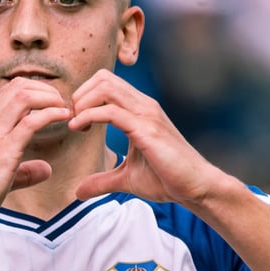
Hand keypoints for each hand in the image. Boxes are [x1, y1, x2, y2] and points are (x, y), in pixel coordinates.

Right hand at [0, 77, 71, 236]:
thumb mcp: (0, 175)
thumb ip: (24, 170)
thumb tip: (47, 169)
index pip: (9, 90)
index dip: (35, 89)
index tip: (52, 102)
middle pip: (18, 86)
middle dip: (45, 89)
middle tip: (62, 104)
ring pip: (24, 97)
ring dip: (50, 98)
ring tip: (64, 109)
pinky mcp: (2, 152)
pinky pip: (30, 122)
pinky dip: (51, 114)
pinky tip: (64, 117)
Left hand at [70, 69, 220, 204]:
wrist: (197, 188)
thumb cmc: (166, 179)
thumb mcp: (126, 178)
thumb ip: (102, 180)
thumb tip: (78, 192)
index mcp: (139, 108)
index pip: (106, 81)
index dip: (84, 95)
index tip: (75, 119)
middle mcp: (143, 104)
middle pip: (103, 77)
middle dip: (80, 95)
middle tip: (72, 120)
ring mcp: (146, 114)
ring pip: (105, 87)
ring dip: (82, 102)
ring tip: (75, 124)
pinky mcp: (147, 129)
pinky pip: (111, 111)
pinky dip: (89, 116)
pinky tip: (79, 129)